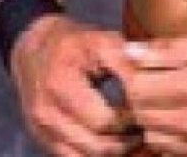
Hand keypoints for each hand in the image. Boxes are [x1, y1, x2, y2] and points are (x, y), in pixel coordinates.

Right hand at [10, 13, 141, 155]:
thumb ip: (126, 63)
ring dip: (112, 151)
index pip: (103, 121)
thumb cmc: (75, 43)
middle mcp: (47, 113)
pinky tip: (111, 139)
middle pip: (96, 146)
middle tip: (143, 126)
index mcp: (61, 84)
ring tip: (130, 134)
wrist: (36, 50)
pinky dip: (95, 154)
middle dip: (125, 141)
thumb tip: (150, 87)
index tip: (145, 110)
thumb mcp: (102, 41)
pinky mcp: (43, 140)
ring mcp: (42, 130)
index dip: (130, 121)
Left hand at [123, 31, 186, 155]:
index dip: (134, 73)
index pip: (137, 86)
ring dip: (152, 117)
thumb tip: (130, 51)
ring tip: (170, 99)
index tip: (140, 65)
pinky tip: (183, 118)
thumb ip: (170, 48)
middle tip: (155, 80)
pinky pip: (168, 152)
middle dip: (140, 95)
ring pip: (150, 135)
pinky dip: (168, 135)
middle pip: (139, 113)